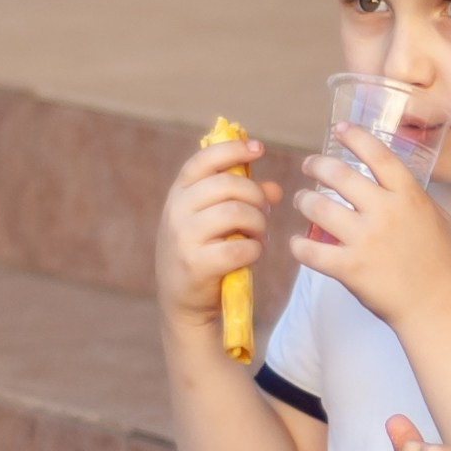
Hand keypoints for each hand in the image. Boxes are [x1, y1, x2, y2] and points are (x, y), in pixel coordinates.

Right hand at [157, 137, 280, 328]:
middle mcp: (176, 211)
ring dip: (258, 224)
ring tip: (258, 235)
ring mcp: (183, 238)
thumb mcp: (216, 222)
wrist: (184, 302)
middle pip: (228, 185)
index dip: (232, 149)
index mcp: (179, 194)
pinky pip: (240, 247)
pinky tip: (251, 254)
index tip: (258, 148)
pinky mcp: (196, 264)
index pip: (203, 160)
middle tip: (263, 212)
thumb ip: (242, 200)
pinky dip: (255, 249)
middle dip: (256, 197)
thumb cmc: (204, 254)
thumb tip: (275, 188)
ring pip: (236, 213)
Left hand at [294, 124, 450, 330]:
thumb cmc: (443, 266)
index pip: (378, 154)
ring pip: (317, 207)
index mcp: (410, 197)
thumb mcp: (440, 221)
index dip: (355, 137)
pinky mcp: (350, 268)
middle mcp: (386, 212)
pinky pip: (310, 250)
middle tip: (309, 166)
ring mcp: (366, 240)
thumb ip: (417, 199)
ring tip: (301, 201)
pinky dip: (299, 246)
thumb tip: (399, 185)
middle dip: (317, 165)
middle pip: (339, 174)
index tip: (340, 130)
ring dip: (303, 200)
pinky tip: (298, 244)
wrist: (438, 308)